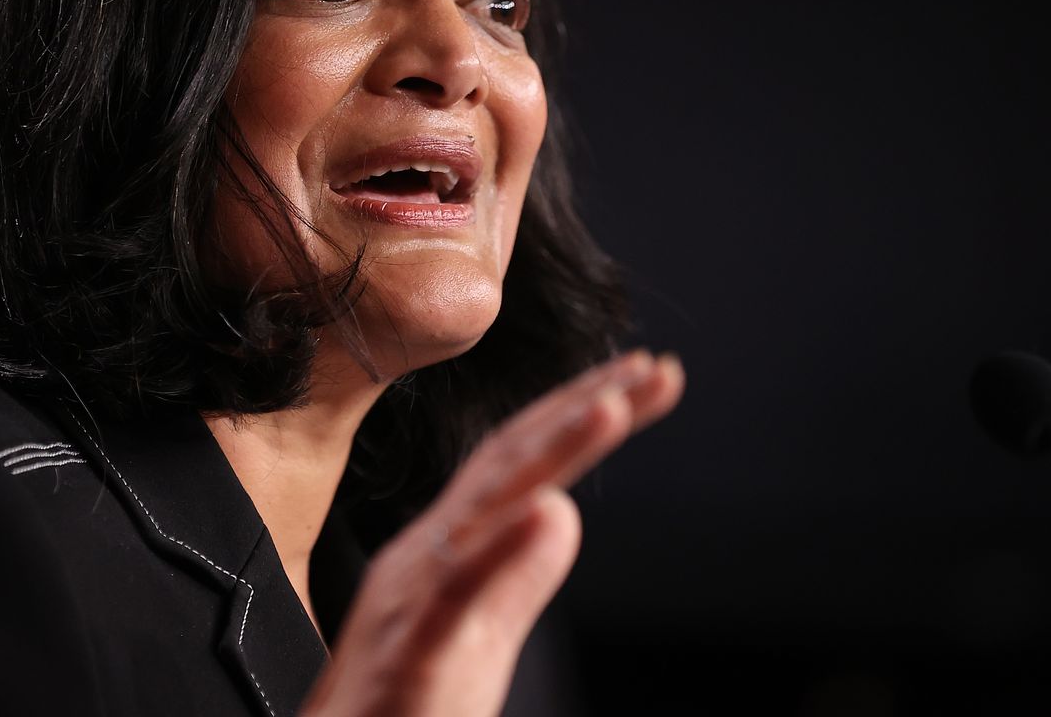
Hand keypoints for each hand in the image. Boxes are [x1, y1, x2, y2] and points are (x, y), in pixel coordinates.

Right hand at [301, 349, 684, 716]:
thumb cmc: (398, 711)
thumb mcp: (474, 643)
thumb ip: (513, 577)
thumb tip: (562, 512)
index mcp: (443, 552)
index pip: (520, 466)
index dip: (580, 414)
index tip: (648, 378)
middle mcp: (424, 559)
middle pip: (506, 465)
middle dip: (580, 407)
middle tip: (653, 369)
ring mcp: (413, 603)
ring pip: (484, 510)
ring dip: (550, 452)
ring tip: (611, 406)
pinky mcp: (410, 656)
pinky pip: (454, 595)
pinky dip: (500, 549)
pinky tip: (546, 512)